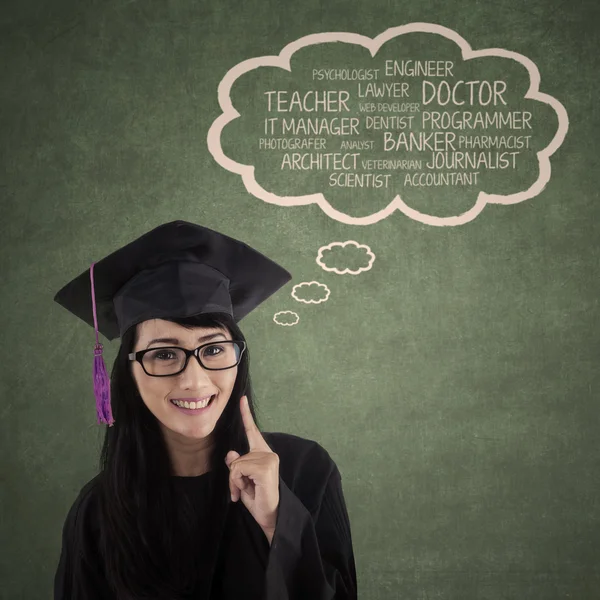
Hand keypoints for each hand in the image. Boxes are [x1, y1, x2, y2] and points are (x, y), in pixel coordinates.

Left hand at [225, 396, 279, 541]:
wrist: (270, 517)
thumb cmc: (257, 499)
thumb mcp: (242, 481)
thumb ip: (237, 466)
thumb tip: (231, 453)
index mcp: (263, 453)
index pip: (252, 431)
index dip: (246, 414)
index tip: (241, 398)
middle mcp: (268, 453)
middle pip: (235, 457)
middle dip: (232, 477)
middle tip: (240, 491)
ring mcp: (268, 459)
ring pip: (236, 465)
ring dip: (234, 482)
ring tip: (244, 492)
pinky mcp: (265, 467)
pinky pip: (238, 470)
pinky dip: (237, 483)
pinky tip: (246, 492)